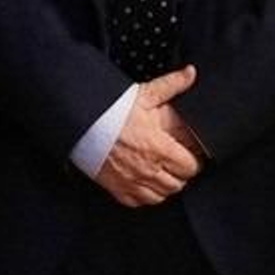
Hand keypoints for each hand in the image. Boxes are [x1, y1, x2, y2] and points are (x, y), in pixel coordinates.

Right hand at [94, 66, 201, 206]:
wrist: (81, 122)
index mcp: (159, 148)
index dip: (194, 162)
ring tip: (163, 173)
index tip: (192, 156)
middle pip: (177, 184)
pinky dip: (144, 195)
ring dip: (164, 186)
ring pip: (160, 196)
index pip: (189, 167)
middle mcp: (147, 169)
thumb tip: (190, 73)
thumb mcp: (145, 94)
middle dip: (180, 174)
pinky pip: (137, 201)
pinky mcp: (116, 188)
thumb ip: (172, 85)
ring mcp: (131, 181)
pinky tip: (144, 183)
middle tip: (178, 163)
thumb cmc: (111, 110)